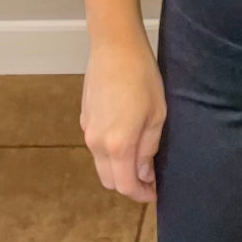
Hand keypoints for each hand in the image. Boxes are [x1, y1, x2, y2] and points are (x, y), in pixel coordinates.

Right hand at [80, 34, 166, 204]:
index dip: (141, 195)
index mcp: (117, 145)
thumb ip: (148, 149)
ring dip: (118, 168)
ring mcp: (87, 130)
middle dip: (129, 185)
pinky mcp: (84, 117)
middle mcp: (97, 143)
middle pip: (110, 180)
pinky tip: (126, 135)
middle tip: (150, 177)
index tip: (155, 193)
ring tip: (140, 156)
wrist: (115, 46)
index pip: (126, 186)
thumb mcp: (157, 114)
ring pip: (101, 164)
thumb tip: (144, 174)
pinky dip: (109, 152)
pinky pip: (96, 145)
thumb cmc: (142, 77)